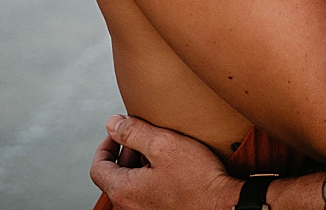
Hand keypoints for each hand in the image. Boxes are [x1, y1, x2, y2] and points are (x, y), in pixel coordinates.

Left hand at [91, 115, 239, 209]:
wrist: (227, 207)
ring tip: (159, 154)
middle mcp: (131, 209)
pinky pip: (147, 198)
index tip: (118, 133)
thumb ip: (133, 132)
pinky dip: (151, 182)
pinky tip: (171, 172)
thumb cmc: (199, 180)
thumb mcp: (164, 145)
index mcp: (124, 192)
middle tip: (142, 139)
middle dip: (125, 154)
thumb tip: (112, 124)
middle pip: (115, 178)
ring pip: (132, 188)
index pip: (98, 167)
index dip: (105, 146)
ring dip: (139, 169)